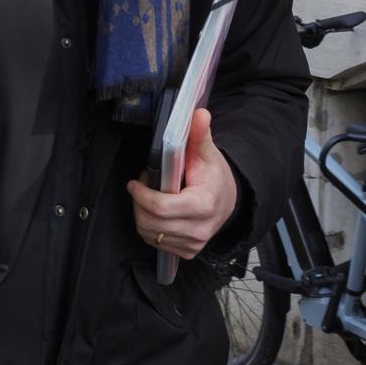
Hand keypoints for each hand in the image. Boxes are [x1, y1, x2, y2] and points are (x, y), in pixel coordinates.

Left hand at [126, 106, 237, 260]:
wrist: (230, 202)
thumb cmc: (215, 177)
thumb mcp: (207, 153)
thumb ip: (199, 135)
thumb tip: (199, 114)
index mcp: (203, 205)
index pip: (161, 207)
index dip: (142, 194)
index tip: (135, 182)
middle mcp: (199, 229)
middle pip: (151, 222)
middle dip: (139, 203)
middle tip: (142, 187)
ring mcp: (193, 243)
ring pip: (149, 233)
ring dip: (142, 214)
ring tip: (150, 197)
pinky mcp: (187, 251)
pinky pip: (155, 242)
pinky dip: (150, 227)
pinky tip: (157, 213)